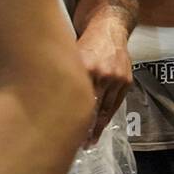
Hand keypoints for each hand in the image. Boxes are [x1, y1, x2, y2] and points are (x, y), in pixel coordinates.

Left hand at [76, 23, 132, 145]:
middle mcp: (102, 74)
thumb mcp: (71, 57)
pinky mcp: (126, 81)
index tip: (64, 132)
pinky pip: (116, 104)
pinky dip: (108, 116)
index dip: (72, 117)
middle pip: (92, 107)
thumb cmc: (83, 44)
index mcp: (85, 68)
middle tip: (77, 144)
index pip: (78, 99)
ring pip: (106, 109)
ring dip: (99, 126)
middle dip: (85, 127)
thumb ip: (65, 76)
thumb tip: (47, 98)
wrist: (109, 30)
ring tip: (90, 141)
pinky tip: (101, 126)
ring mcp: (116, 78)